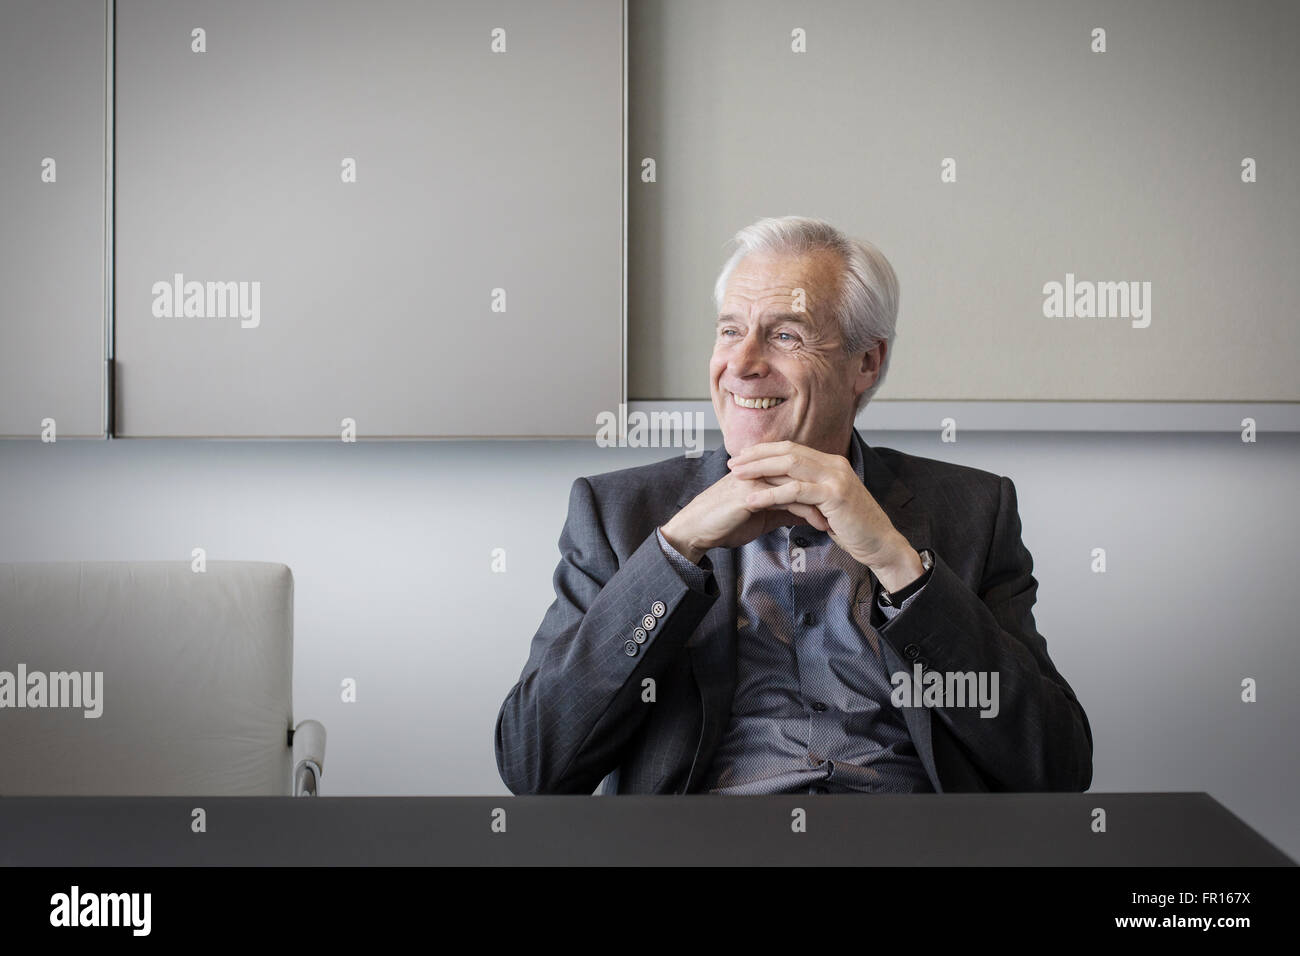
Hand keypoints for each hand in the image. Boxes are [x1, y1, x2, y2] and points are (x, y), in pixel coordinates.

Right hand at [660, 470, 829, 563]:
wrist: (698, 530)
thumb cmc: (725, 522)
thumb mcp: (761, 515)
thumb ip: (783, 508)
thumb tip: (806, 512)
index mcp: (762, 470)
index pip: (799, 470)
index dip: (819, 485)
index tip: (838, 503)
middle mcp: (761, 469)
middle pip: (803, 472)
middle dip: (825, 491)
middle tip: (845, 509)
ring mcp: (756, 479)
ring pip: (798, 484)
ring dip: (821, 502)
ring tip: (835, 520)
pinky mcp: (751, 494)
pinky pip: (787, 499)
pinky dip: (806, 512)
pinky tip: (818, 524)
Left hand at [726, 440, 915, 579]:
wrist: (881, 544)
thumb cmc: (853, 528)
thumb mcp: (828, 504)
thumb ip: (809, 492)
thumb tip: (782, 488)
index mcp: (831, 463)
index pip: (792, 448)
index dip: (765, 451)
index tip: (743, 457)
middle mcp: (834, 464)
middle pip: (788, 452)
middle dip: (757, 456)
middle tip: (733, 463)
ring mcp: (835, 478)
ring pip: (790, 465)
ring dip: (759, 470)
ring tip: (737, 477)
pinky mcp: (834, 495)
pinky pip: (796, 491)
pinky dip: (771, 494)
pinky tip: (753, 500)